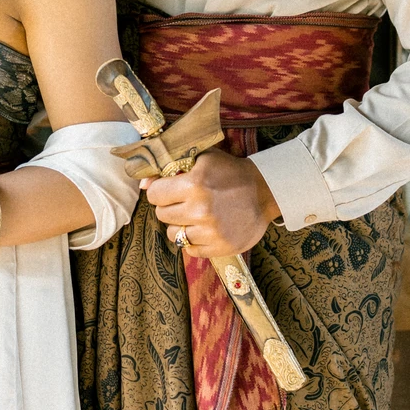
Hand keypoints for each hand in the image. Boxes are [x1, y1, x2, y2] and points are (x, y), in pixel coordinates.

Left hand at [144, 150, 279, 257]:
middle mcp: (200, 210)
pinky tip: (206, 229)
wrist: (265, 192)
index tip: (168, 190)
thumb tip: (143, 184)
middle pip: (162, 215)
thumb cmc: (231, 172)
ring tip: (196, 216)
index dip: (160, 191)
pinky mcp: (220, 248)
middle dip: (170, 207)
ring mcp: (210, 232)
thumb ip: (172, 168)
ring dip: (181, 225)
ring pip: (174, 235)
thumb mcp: (203, 160)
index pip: (155, 195)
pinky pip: (190, 250)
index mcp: (194, 184)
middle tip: (185, 202)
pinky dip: (194, 241)